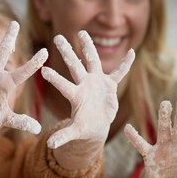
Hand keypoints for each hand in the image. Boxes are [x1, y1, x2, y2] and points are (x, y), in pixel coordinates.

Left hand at [42, 30, 133, 149]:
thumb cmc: (84, 127)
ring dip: (89, 47)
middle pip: (75, 65)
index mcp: (76, 96)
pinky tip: (133, 52)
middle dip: (67, 51)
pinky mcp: (110, 85)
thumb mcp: (75, 132)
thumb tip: (50, 145)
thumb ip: (63, 136)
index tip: (43, 70)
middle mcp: (84, 85)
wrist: (96, 125)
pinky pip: (120, 72)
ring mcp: (97, 82)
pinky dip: (126, 64)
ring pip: (93, 61)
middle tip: (57, 37)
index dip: (55, 78)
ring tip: (83, 33)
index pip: (64, 85)